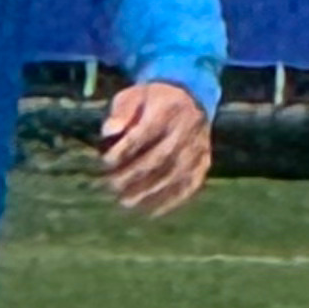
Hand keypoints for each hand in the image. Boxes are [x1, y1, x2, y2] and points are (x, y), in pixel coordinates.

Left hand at [98, 80, 209, 219]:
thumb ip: (120, 112)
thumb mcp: (133, 96)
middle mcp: (187, 128)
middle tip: (111, 186)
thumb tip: (108, 132)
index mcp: (167, 108)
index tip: (104, 161)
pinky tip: (151, 211)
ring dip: (148, 192)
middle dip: (133, 175)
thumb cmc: (152, 101)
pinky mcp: (203, 162)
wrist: (190, 98)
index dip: (124, 150)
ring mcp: (198, 147)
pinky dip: (170, 201)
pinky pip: (189, 185)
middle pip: (159, 157)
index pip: (144, 133)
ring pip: (174, 174)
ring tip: (125, 201)